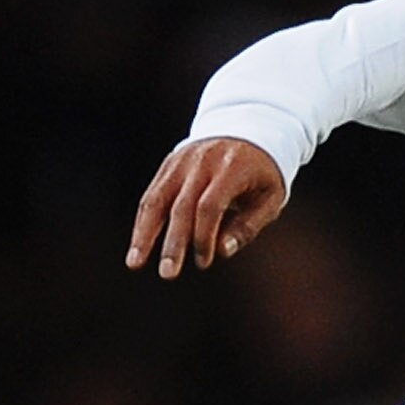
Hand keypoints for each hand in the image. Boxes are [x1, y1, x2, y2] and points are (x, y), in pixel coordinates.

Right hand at [125, 138, 287, 278]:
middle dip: (174, 242)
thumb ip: (249, 225)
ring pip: (156, 199)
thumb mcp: (270, 197)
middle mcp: (202, 161)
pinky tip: (137, 248)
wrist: (247, 129)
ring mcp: (181, 161)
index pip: (210, 206)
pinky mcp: (169, 165)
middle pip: (181, 206)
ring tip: (134, 263)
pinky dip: (143, 222)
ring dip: (144, 234)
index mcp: (232, 167)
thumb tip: (222, 252)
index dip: (205, 236)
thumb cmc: (261, 174)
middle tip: (168, 274)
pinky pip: (152, 196)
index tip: (204, 262)